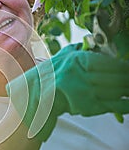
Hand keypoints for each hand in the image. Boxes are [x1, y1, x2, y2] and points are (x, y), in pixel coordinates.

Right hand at [7, 44, 128, 141]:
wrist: (30, 99)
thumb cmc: (46, 78)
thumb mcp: (59, 59)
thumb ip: (72, 50)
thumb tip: (85, 43)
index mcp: (75, 60)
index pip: (106, 62)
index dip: (121, 67)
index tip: (128, 68)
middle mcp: (79, 74)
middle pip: (112, 76)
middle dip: (125, 79)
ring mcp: (81, 91)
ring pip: (113, 90)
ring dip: (126, 90)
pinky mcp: (83, 107)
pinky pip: (109, 105)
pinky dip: (122, 106)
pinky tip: (128, 104)